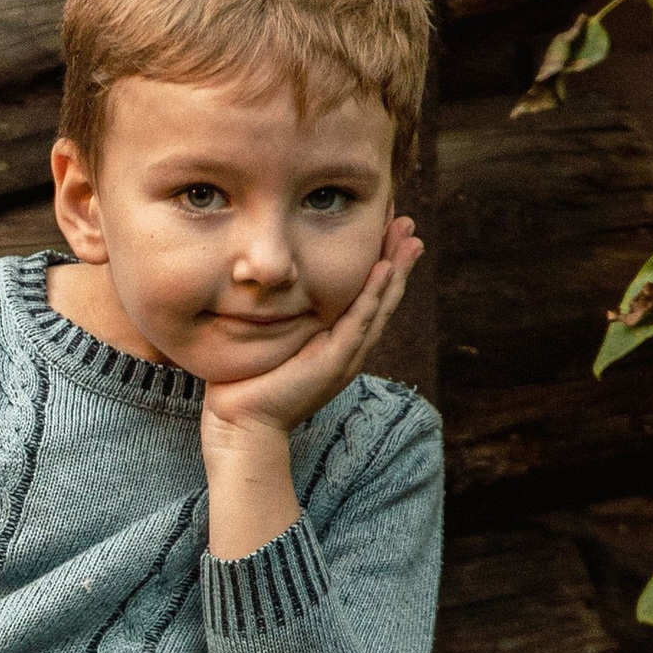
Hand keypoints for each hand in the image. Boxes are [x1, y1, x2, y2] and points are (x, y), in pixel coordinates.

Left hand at [199, 217, 421, 452]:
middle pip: (382, 299)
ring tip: (410, 239)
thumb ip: (278, 319)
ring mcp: (345, 357)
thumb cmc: (247, 387)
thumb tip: (262, 286)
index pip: (366, 298)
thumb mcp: (269, 343)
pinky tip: (384, 270)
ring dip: (396, 271)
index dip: (380, 266)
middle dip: (397, 261)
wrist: (243, 427)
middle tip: (410, 225)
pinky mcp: (334, 363)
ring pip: (379, 307)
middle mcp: (347, 350)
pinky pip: (359, 322)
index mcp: (336, 345)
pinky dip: (374, 295)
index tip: (387, 233)